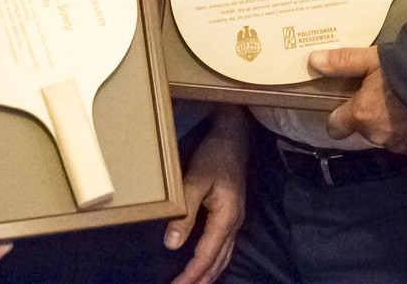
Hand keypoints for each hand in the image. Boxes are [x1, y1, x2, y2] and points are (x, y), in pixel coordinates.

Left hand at [164, 108, 249, 283]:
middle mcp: (233, 223)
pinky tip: (205, 264)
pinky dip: (213, 261)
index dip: (191, 274)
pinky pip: (224, 246)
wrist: (233, 137)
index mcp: (226, 218)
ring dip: (208, 273)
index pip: (207, 255)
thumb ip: (184, 213)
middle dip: (201, 279)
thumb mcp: (195, 181)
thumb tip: (172, 244)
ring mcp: (235, 219)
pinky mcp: (231, 214)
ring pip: (223, 256)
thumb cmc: (214, 156)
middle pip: (218, 261)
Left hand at [310, 47, 406, 156]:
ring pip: (387, 137)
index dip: (339, 117)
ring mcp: (400, 145)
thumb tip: (313, 60)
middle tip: (386, 95)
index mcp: (361, 115)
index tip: (347, 106)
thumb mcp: (374, 59)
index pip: (335, 127)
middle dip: (372, 116)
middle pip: (364, 129)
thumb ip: (343, 61)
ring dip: (393, 125)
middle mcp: (377, 135)